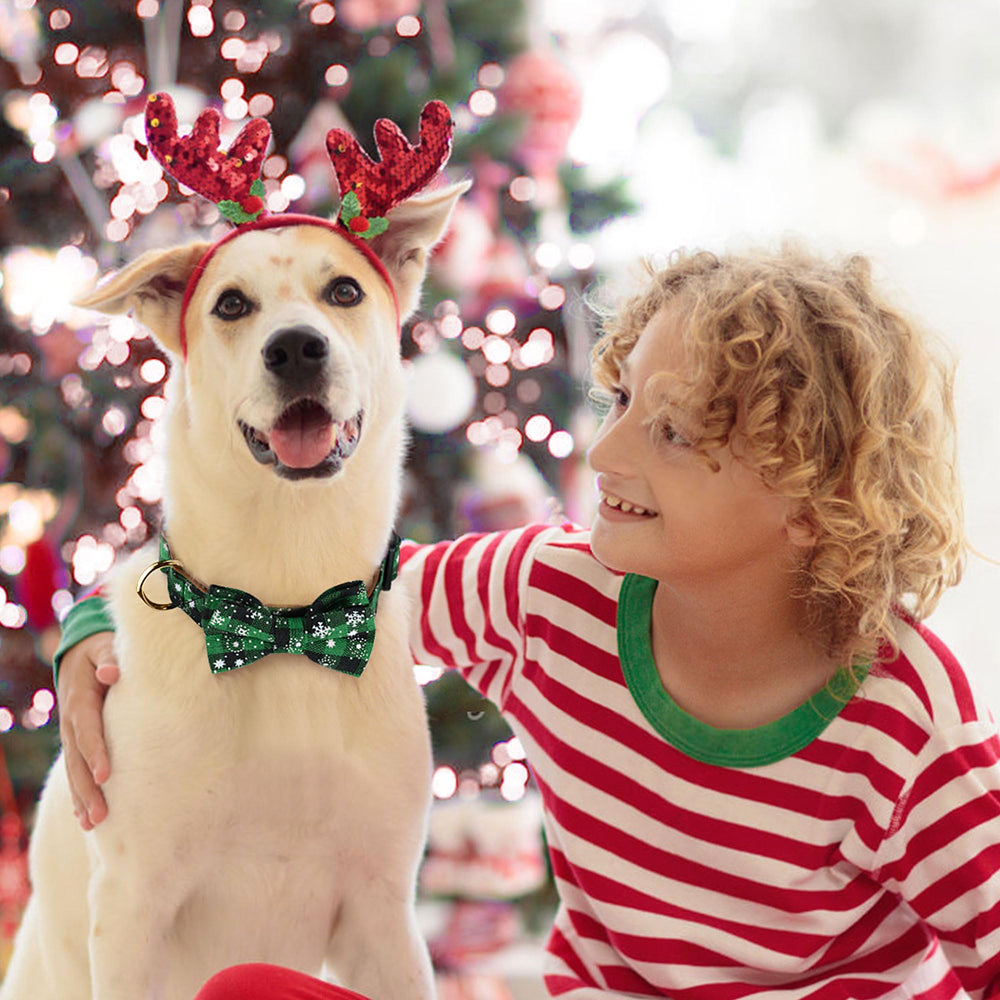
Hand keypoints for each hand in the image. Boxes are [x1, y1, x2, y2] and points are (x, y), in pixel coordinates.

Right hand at [56, 632, 118, 829]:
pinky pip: (75, 771)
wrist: (80, 654)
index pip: (88, 730)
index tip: (107, 775)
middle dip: (88, 788)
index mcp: (80, 699)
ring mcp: (70, 735)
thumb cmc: (102, 651)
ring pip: (74, 770)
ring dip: (82, 798)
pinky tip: (85, 819)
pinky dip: (79, 795)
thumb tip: (112, 672)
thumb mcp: (105, 648)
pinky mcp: (75, 742)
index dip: (96, 752)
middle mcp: (71, 721)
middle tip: (100, 815)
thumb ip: (111, 659)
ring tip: (92, 825)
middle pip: (78, 760)